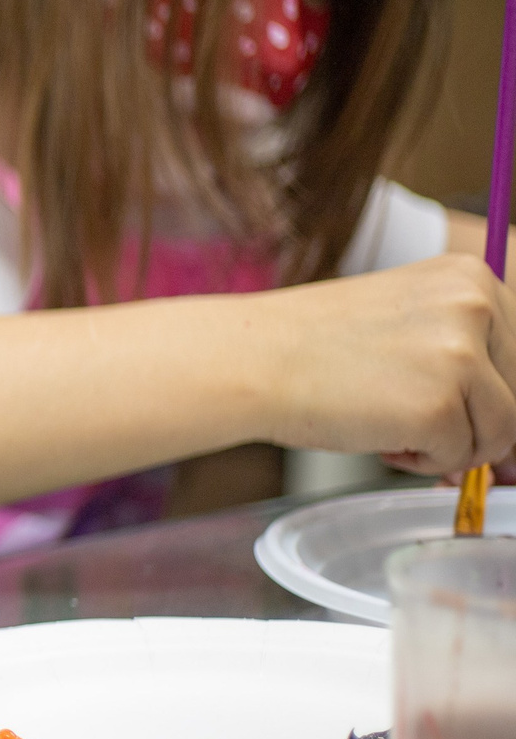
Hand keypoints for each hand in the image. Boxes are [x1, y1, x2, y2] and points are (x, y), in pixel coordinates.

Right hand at [255, 255, 515, 475]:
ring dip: (451, 445)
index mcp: (471, 276)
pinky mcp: (438, 405)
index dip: (489, 393)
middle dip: (473, 422)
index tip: (457, 408)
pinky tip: (377, 437)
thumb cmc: (312, 345)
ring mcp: (461, 355)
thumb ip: (462, 347)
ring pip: (501, 431)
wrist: (249, 359)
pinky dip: (422, 462)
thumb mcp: (405, 318)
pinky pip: (460, 457)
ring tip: (392, 427)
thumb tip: (509, 425)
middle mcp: (476, 305)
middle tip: (412, 422)